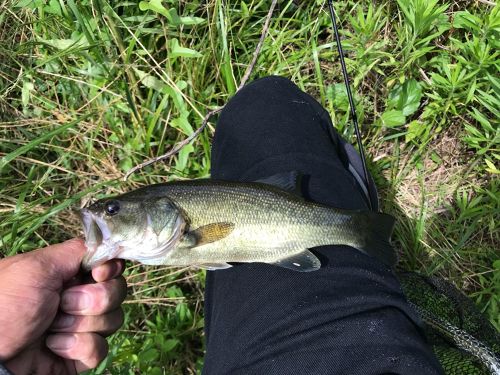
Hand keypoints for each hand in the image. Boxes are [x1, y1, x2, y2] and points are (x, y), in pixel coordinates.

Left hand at [0, 239, 126, 373]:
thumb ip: (77, 250)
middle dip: (93, 300)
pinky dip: (77, 347)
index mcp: (69, 273)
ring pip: (113, 320)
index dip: (111, 269)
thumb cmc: (5, 306)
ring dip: (81, 325)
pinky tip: (53, 347)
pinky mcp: (81, 354)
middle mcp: (79, 297)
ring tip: (51, 328)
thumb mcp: (37, 267)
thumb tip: (109, 245)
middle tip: (62, 304)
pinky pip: (100, 348)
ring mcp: (81, 326)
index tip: (98, 273)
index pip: (110, 264)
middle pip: (117, 291)